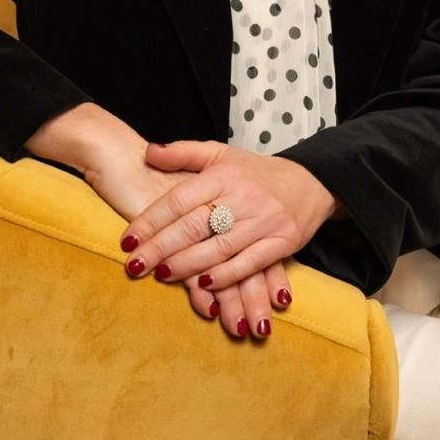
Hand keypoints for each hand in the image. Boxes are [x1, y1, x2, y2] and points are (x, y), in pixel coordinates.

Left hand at [117, 138, 342, 341]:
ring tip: (162, 275)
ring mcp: (264, 221)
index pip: (179, 199)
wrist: (311, 182)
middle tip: (135, 264)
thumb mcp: (220, 154)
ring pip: (219, 247)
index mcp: (223, 174)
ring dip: (188, 265)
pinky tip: (204, 285)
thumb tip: (147, 153)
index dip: (151, 220)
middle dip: (161, 248)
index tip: (128, 240)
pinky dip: (226, 276)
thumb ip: (183, 153)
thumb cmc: (256, 172)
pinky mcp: (282, 242)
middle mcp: (242, 197)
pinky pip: (250, 263)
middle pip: (194, 226)